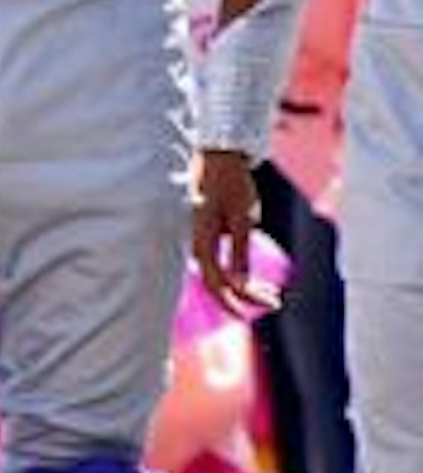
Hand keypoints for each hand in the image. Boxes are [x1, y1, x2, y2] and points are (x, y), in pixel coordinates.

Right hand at [190, 149, 276, 320]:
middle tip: (274, 303)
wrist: (220, 157)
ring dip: (245, 286)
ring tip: (273, 294)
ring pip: (221, 273)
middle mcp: (198, 242)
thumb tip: (241, 284)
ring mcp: (203, 238)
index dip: (231, 301)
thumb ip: (240, 253)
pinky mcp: (211, 234)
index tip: (249, 315)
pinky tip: (262, 280)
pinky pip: (223, 261)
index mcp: (201, 240)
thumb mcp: (242, 219)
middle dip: (243, 296)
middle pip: (217, 280)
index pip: (215, 281)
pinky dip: (241, 272)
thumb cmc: (231, 184)